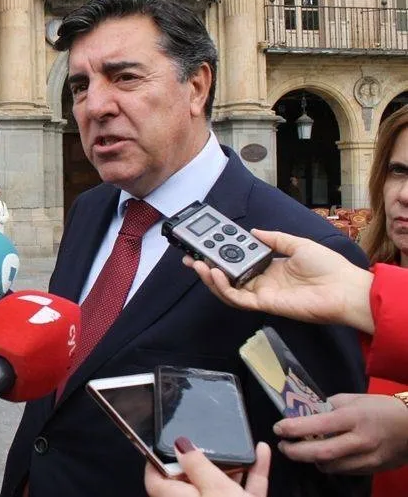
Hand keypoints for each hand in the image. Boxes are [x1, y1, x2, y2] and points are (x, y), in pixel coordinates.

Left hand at [144, 438, 269, 496]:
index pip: (156, 479)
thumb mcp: (215, 488)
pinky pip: (242, 491)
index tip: (169, 441)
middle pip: (191, 479)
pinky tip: (261, 454)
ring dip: (232, 464)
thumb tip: (180, 445)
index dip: (159, 459)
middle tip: (209, 439)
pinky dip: (251, 473)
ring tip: (238, 444)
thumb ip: (197, 464)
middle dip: (204, 458)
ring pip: (220, 484)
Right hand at [183, 229, 374, 333]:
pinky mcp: (264, 304)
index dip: (221, 255)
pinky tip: (215, 273)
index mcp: (270, 269)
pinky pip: (237, 298)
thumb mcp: (298, 244)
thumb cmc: (329, 267)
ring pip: (227, 289)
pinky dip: (223, 287)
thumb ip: (274, 238)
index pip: (237, 262)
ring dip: (209, 278)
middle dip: (207, 267)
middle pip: (227, 277)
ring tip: (198, 264)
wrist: (345, 289)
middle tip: (190, 256)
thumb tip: (253, 232)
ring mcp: (262, 295)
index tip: (207, 244)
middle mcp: (262, 283)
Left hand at [274, 393, 407, 473]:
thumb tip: (306, 412)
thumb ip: (329, 407)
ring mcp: (367, 458)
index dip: (294, 428)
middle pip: (320, 453)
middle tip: (283, 446)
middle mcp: (360, 440)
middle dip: (295, 452)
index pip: (317, 425)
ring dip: (311, 460)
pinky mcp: (372, 469)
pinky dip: (328, 464)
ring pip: (330, 466)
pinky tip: (322, 456)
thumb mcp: (353, 399)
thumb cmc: (380, 408)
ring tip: (300, 450)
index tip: (278, 428)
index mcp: (353, 417)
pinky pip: (343, 471)